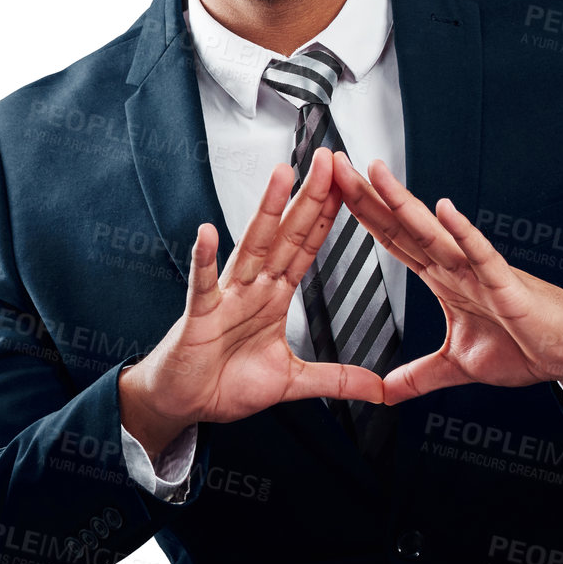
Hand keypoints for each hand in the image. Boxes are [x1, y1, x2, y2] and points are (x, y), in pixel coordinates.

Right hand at [120, 147, 385, 451]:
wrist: (185, 403)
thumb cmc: (227, 383)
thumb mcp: (292, 382)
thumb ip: (335, 379)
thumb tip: (378, 389)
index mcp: (274, 297)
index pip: (306, 248)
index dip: (327, 217)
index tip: (348, 185)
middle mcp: (253, 288)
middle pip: (286, 235)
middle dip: (308, 198)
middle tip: (328, 160)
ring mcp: (226, 298)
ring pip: (251, 246)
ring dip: (266, 211)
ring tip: (281, 176)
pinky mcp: (200, 316)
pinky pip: (202, 285)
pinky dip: (204, 260)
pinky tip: (207, 234)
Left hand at [330, 151, 562, 405]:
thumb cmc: (523, 346)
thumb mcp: (456, 367)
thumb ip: (418, 376)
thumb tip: (384, 393)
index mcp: (442, 277)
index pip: (393, 240)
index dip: (362, 216)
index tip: (332, 190)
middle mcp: (455, 265)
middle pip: (402, 225)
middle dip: (368, 197)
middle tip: (336, 165)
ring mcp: (478, 270)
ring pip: (433, 232)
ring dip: (403, 202)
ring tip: (375, 174)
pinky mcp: (506, 283)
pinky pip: (481, 254)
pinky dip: (463, 232)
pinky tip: (445, 209)